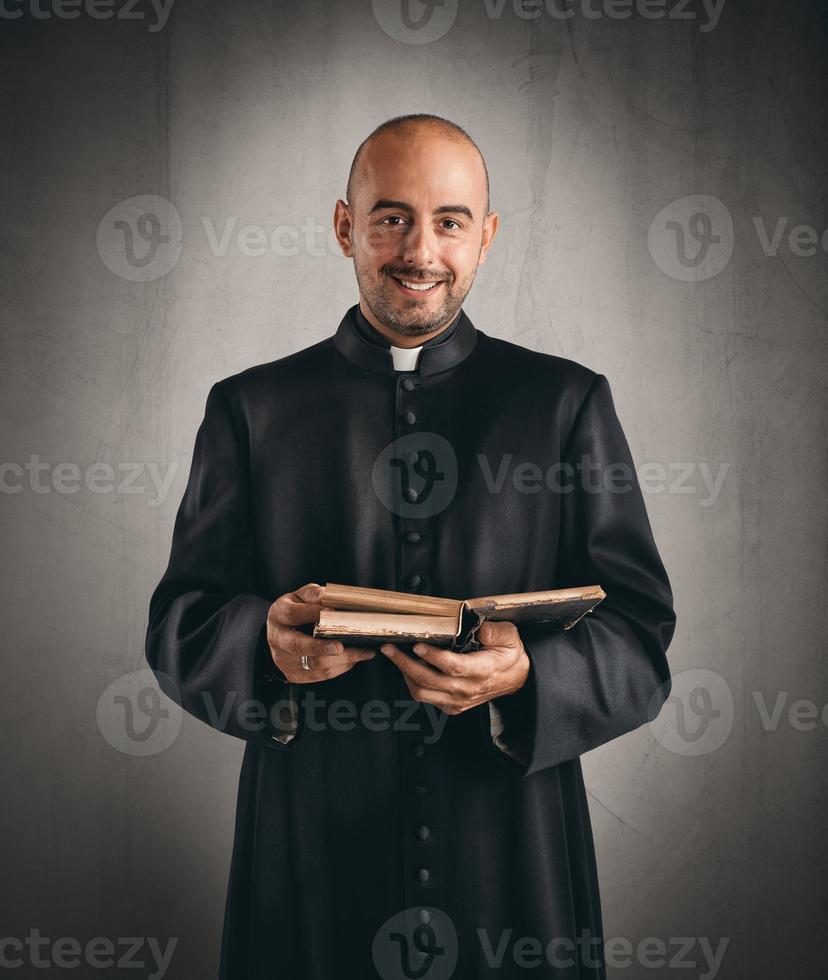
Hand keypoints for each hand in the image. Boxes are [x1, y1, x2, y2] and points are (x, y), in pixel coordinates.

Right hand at [266, 582, 375, 683]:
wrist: (282, 631)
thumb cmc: (296, 609)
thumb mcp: (302, 595)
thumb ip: (315, 595)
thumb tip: (330, 600)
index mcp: (278, 615)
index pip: (294, 614)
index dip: (313, 614)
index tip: (332, 612)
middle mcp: (277, 639)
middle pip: (299, 646)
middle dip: (322, 647)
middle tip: (342, 646)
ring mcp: (283, 660)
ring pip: (314, 664)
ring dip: (341, 659)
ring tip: (363, 651)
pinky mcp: (293, 674)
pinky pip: (320, 675)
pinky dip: (340, 667)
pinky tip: (353, 658)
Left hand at [380, 620, 529, 714]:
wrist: (516, 679)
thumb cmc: (509, 655)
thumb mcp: (511, 637)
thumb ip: (497, 632)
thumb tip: (481, 630)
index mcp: (482, 671)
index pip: (454, 667)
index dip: (433, 657)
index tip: (418, 645)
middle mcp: (468, 689)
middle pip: (430, 681)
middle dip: (405, 664)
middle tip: (390, 648)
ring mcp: (458, 700)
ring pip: (423, 693)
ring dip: (405, 674)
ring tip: (394, 656)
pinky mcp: (452, 706)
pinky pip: (426, 698)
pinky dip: (412, 683)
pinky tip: (407, 667)